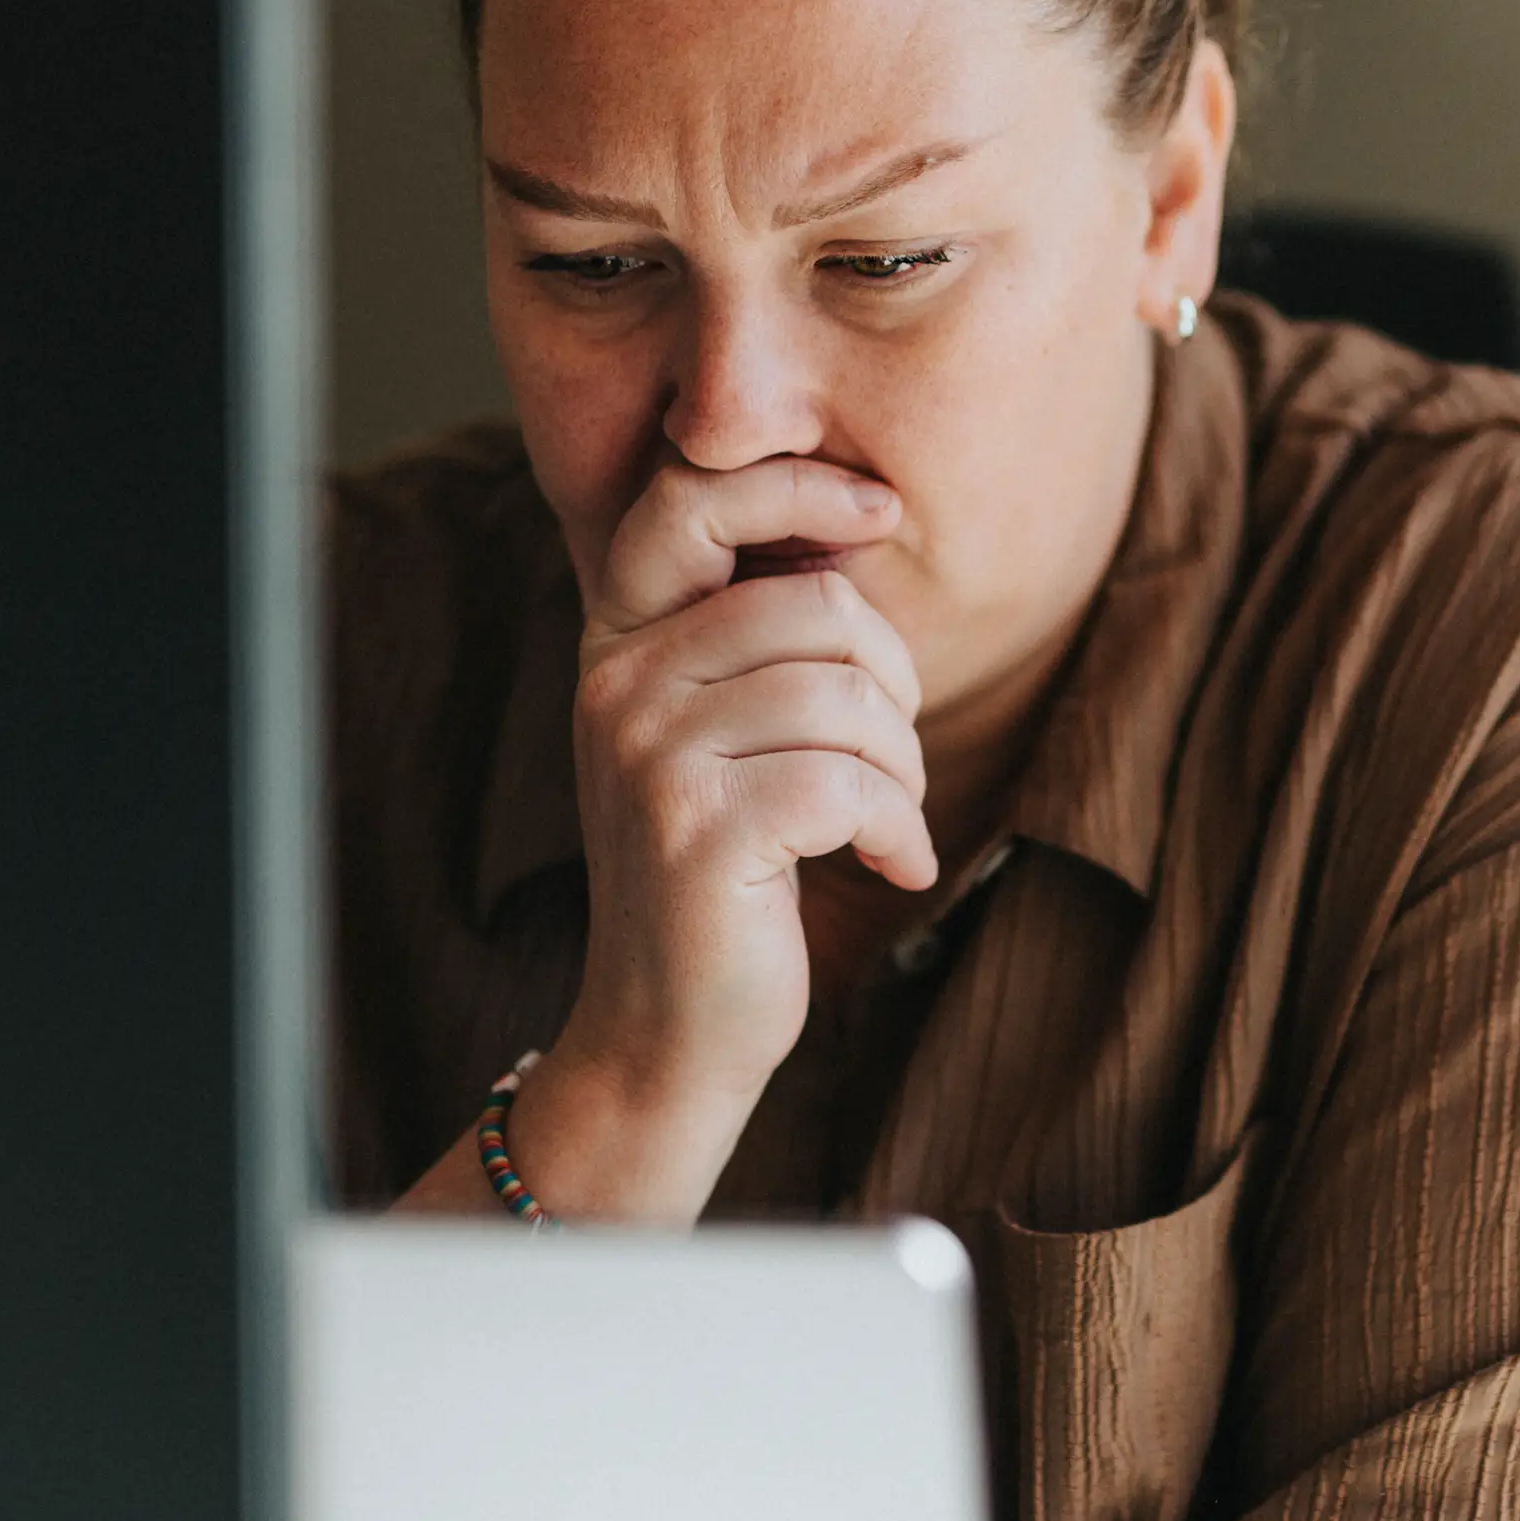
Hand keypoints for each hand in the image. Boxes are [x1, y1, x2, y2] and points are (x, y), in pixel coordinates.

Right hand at [514, 456, 935, 1220]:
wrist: (666, 1034)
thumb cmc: (726, 876)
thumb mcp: (726, 737)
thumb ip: (763, 638)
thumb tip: (859, 523)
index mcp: (619, 642)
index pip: (688, 501)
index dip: (795, 486)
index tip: (880, 513)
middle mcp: (617, 684)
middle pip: (815, 608)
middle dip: (893, 684)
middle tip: (892, 764)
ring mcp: (648, 755)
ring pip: (845, 696)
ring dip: (902, 768)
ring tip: (887, 820)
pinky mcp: (696, 829)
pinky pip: (850, 783)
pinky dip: (898, 827)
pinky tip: (892, 865)